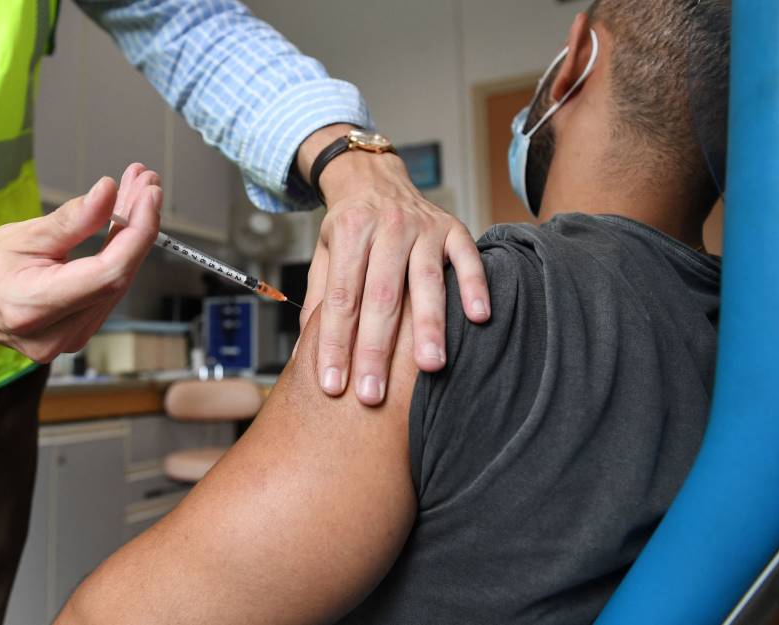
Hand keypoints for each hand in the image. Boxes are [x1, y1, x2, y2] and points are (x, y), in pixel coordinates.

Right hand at [0, 163, 160, 362]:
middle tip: (145, 183)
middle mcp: (57, 334)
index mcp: (34, 307)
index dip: (136, 234)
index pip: (108, 274)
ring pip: (119, 282)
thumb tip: (109, 193)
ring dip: (133, 236)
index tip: (149, 196)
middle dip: (138, 226)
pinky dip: (121, 254)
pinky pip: (110, 290)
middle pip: (119, 277)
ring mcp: (70, 340)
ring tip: (137, 192)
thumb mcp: (24, 233)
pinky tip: (125, 222)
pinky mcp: (79, 333)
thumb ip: (72, 219)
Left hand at [296, 125, 489, 405]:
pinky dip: (474, 286)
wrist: (374, 176)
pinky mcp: (453, 228)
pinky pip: (467, 258)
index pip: (341, 300)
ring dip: (428, 326)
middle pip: (381, 297)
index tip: (333, 385)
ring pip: (425, 282)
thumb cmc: (348, 226)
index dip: (335, 344)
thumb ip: (319, 301)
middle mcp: (386, 229)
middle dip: (376, 350)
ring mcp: (423, 227)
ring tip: (428, 367)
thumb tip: (301, 355)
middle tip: (372, 394)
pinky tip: (478, 318)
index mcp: (349, 234)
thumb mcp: (324, 254)